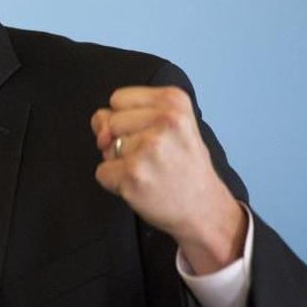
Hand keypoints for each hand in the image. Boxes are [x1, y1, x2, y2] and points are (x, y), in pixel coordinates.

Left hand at [91, 86, 244, 273]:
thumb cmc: (184, 165)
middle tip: (153, 157)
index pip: (118, 98)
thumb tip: (101, 131)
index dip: (126, 118)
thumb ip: (126, 115)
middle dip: (121, 140)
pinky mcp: (134, 174)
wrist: (205, 208)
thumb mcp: (168, 126)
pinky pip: (102, 172)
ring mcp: (149, 147)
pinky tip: (141, 186)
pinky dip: (114, 182)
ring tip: (150, 171)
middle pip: (110, 122)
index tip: (151, 133)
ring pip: (105, 148)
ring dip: (120, 162)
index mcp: (174, 100)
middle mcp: (165, 119)